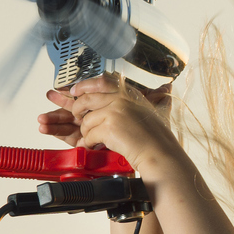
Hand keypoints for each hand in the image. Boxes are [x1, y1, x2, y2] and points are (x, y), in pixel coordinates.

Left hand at [55, 75, 179, 173]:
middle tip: (78, 118)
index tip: (75, 91)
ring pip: (86, 121)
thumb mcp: (145, 109)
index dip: (85, 85)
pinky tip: (96, 146)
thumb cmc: (154, 135)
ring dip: (87, 133)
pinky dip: (89, 143)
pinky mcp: (109, 128)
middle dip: (77, 110)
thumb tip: (149, 90)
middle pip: (86, 99)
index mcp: (129, 93)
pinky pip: (88, 135)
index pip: (101, 81)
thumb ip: (132, 101)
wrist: (158, 151)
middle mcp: (121, 99)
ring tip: (95, 139)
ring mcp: (114, 112)